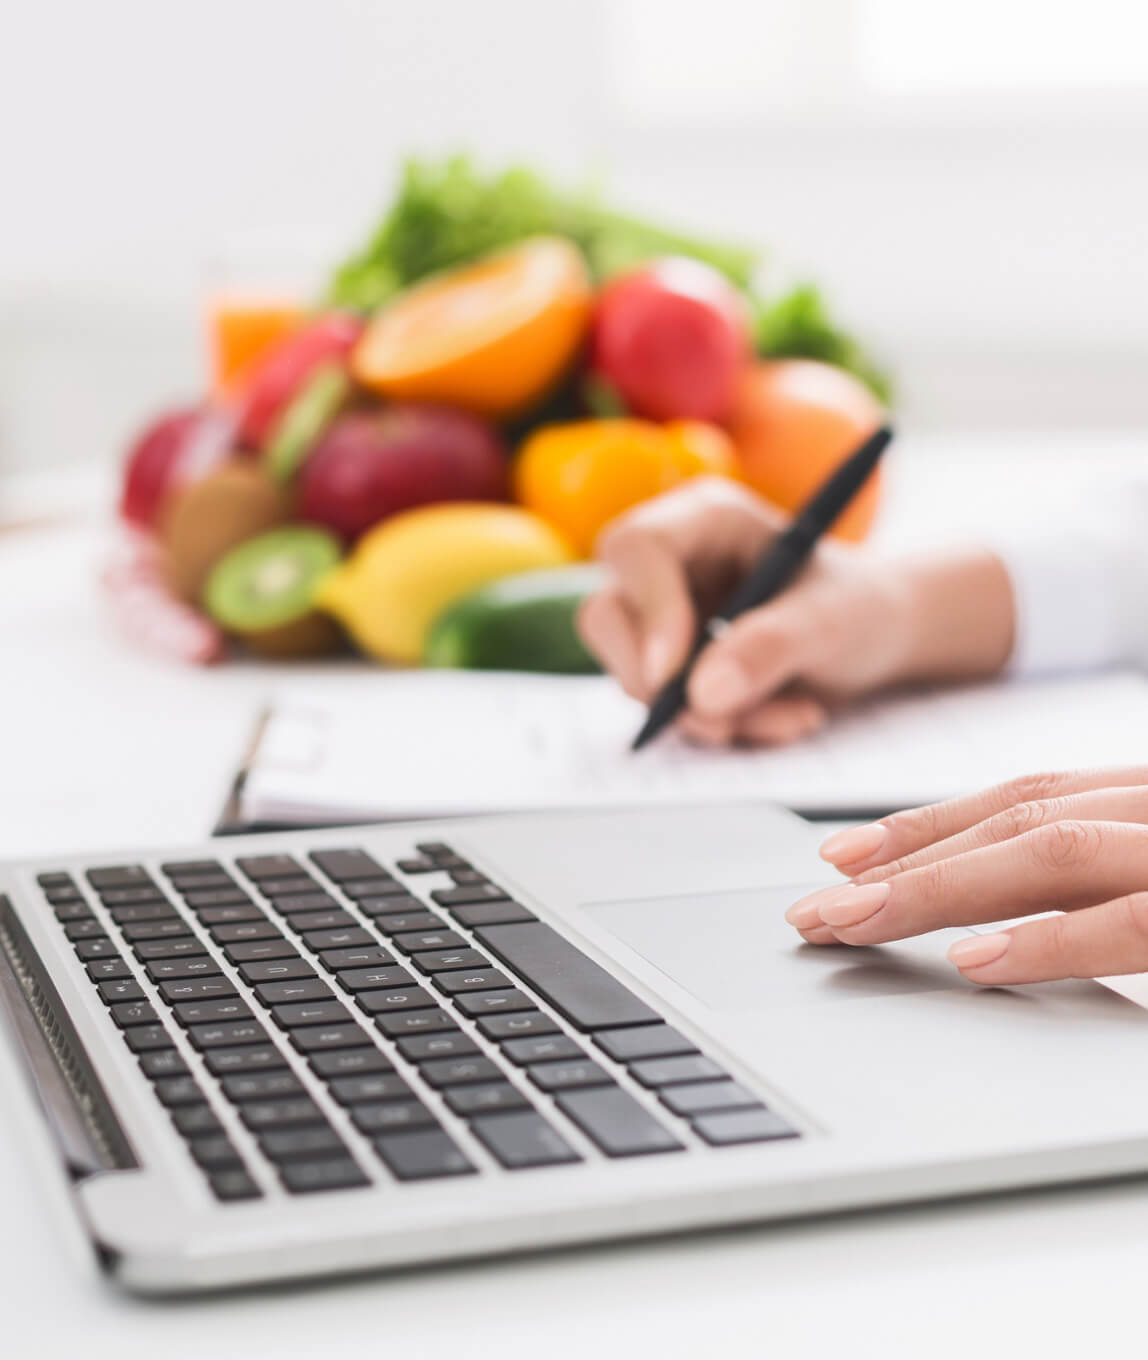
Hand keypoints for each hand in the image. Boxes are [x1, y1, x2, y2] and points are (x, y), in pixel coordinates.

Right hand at [577, 477, 1014, 746]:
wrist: (876, 639)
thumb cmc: (859, 606)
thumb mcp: (834, 620)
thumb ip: (772, 645)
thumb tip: (703, 694)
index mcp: (704, 519)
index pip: (637, 549)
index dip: (648, 611)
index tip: (673, 676)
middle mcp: (670, 564)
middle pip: (607, 616)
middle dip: (655, 681)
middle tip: (720, 723)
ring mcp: (662, 619)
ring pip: (633, 675)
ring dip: (707, 718)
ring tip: (792, 716)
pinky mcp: (670, 668)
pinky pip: (666, 711)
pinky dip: (721, 729)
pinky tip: (781, 719)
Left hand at [787, 766, 1147, 983]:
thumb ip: (1104, 876)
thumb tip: (1001, 912)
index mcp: (1146, 799)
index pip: (1023, 799)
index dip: (925, 827)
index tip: (842, 856)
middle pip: (1014, 823)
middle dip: (903, 864)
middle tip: (817, 908)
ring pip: (1048, 855)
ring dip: (939, 888)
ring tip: (855, 921)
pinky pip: (1125, 922)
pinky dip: (1044, 940)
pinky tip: (972, 961)